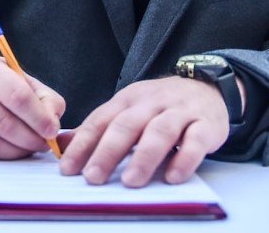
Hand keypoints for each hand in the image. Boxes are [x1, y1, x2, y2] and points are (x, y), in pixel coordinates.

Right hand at [0, 57, 64, 158]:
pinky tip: (9, 149)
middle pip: (3, 123)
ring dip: (15, 151)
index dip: (38, 117)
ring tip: (29, 148)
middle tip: (43, 144)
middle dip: (29, 139)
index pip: (17, 96)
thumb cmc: (2, 87)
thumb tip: (52, 125)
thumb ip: (46, 100)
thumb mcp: (26, 83)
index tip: (52, 130)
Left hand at [58, 76, 234, 187]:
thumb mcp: (128, 109)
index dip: (83, 144)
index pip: (100, 121)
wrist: (206, 88)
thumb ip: (99, 128)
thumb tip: (61, 144)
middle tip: (93, 177)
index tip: (68, 168)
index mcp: (127, 100)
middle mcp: (151, 103)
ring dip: (144, 157)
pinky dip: (185, 158)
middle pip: (126, 125)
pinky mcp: (206, 124)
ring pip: (159, 131)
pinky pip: (196, 140)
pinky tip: (174, 176)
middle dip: (108, 152)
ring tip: (131, 181)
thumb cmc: (160, 106)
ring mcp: (179, 112)